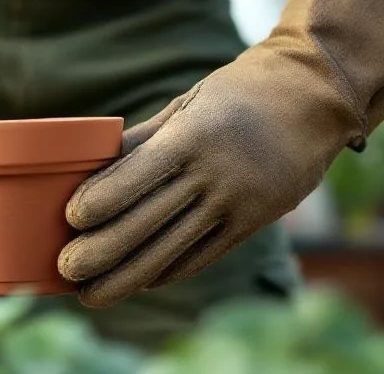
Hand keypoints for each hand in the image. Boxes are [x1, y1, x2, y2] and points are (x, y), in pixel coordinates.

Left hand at [58, 0, 383, 307]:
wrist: (316, 97)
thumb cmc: (241, 91)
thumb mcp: (190, 102)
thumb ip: (145, 137)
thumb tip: (94, 165)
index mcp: (192, 136)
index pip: (136, 176)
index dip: (101, 201)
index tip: (70, 219)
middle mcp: (214, 174)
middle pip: (148, 222)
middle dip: (103, 252)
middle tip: (66, 270)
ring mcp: (238, 202)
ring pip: (173, 249)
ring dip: (128, 276)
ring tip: (93, 292)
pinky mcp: (255, 221)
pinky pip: (204, 255)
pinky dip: (170, 271)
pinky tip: (142, 281)